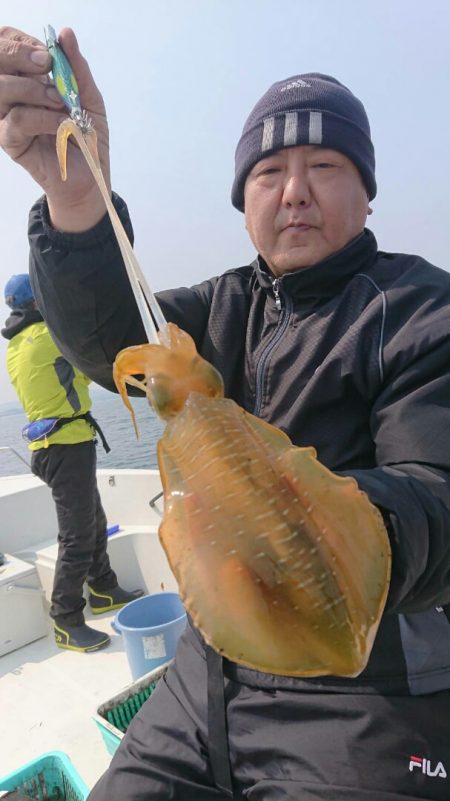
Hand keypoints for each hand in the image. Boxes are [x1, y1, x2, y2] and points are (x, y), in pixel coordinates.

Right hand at [0, 26, 110, 230]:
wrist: (91, 174)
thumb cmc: (87, 136)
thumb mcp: (88, 97)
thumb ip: (76, 67)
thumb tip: (65, 34)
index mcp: (25, 77)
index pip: (6, 44)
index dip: (22, 43)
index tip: (47, 55)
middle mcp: (11, 94)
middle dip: (20, 56)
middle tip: (47, 67)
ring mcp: (7, 117)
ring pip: (3, 89)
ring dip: (34, 90)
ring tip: (61, 103)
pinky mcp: (10, 141)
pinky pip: (16, 120)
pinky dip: (42, 118)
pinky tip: (62, 124)